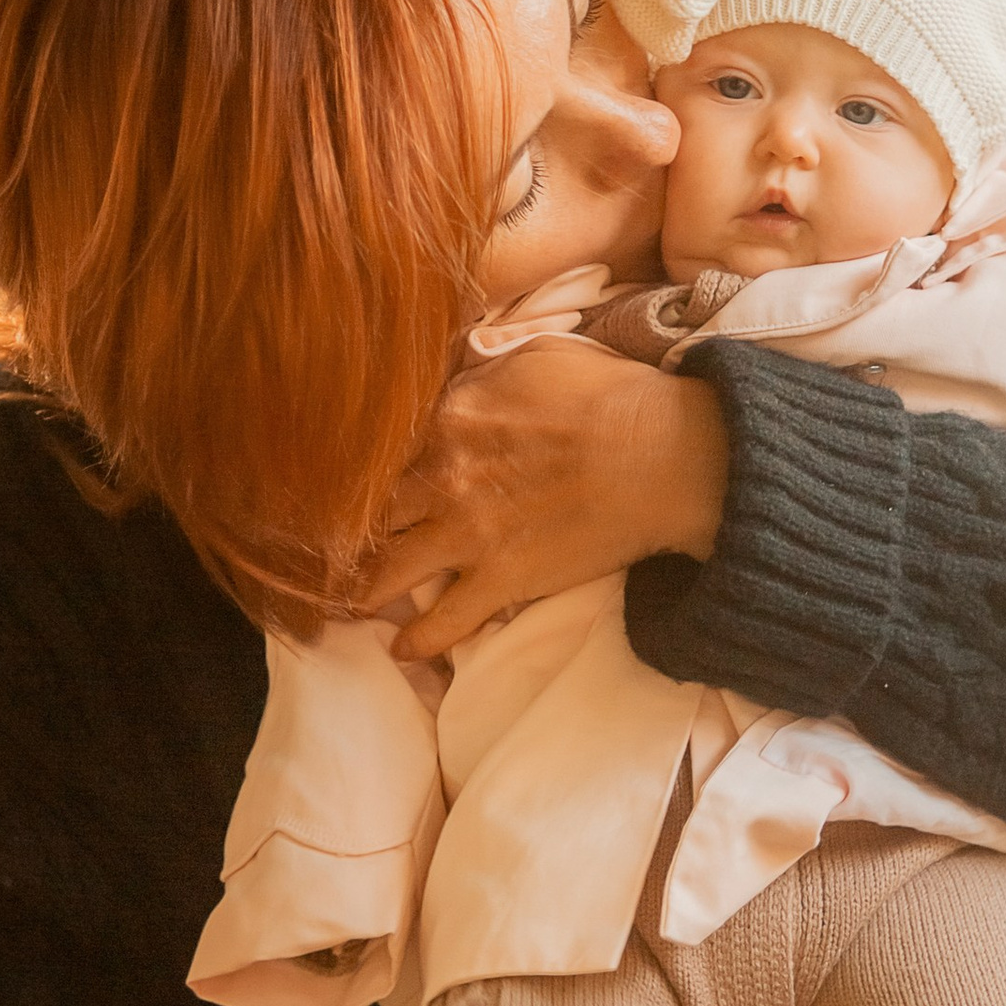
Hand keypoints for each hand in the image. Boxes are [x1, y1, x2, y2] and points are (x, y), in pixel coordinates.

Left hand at [372, 348, 727, 661]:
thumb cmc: (611, 396)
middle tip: (343, 544)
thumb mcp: (535, 354)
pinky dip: (420, 640)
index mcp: (449, 415)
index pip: (385, 446)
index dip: (368, 467)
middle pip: (377, 507)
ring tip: (354, 601)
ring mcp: (467, 531)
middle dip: (357, 527)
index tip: (357, 482)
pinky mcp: (499, 578)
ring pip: (390, 569)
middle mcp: (444, 474)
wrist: (663, 455)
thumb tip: (460, 374)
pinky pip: (444, 621)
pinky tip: (403, 651)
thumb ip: (483, 369)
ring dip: (368, 589)